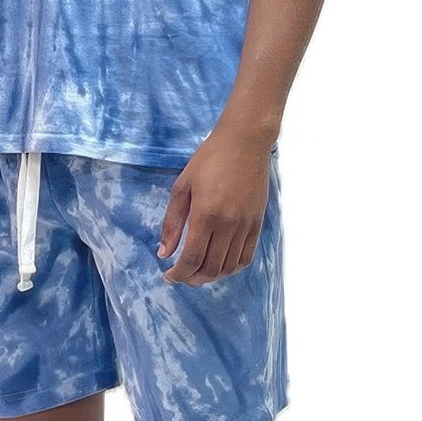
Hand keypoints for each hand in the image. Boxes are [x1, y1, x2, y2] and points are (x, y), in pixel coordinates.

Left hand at [157, 128, 270, 285]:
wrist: (245, 142)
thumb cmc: (209, 159)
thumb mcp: (182, 187)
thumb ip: (172, 222)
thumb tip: (164, 252)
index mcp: (206, 214)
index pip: (192, 258)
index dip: (178, 274)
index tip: (168, 276)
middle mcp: (228, 224)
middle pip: (211, 268)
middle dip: (193, 278)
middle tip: (181, 276)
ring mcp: (246, 225)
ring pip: (229, 267)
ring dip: (212, 276)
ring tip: (198, 273)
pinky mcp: (257, 223)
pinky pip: (246, 256)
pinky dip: (232, 268)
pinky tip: (220, 265)